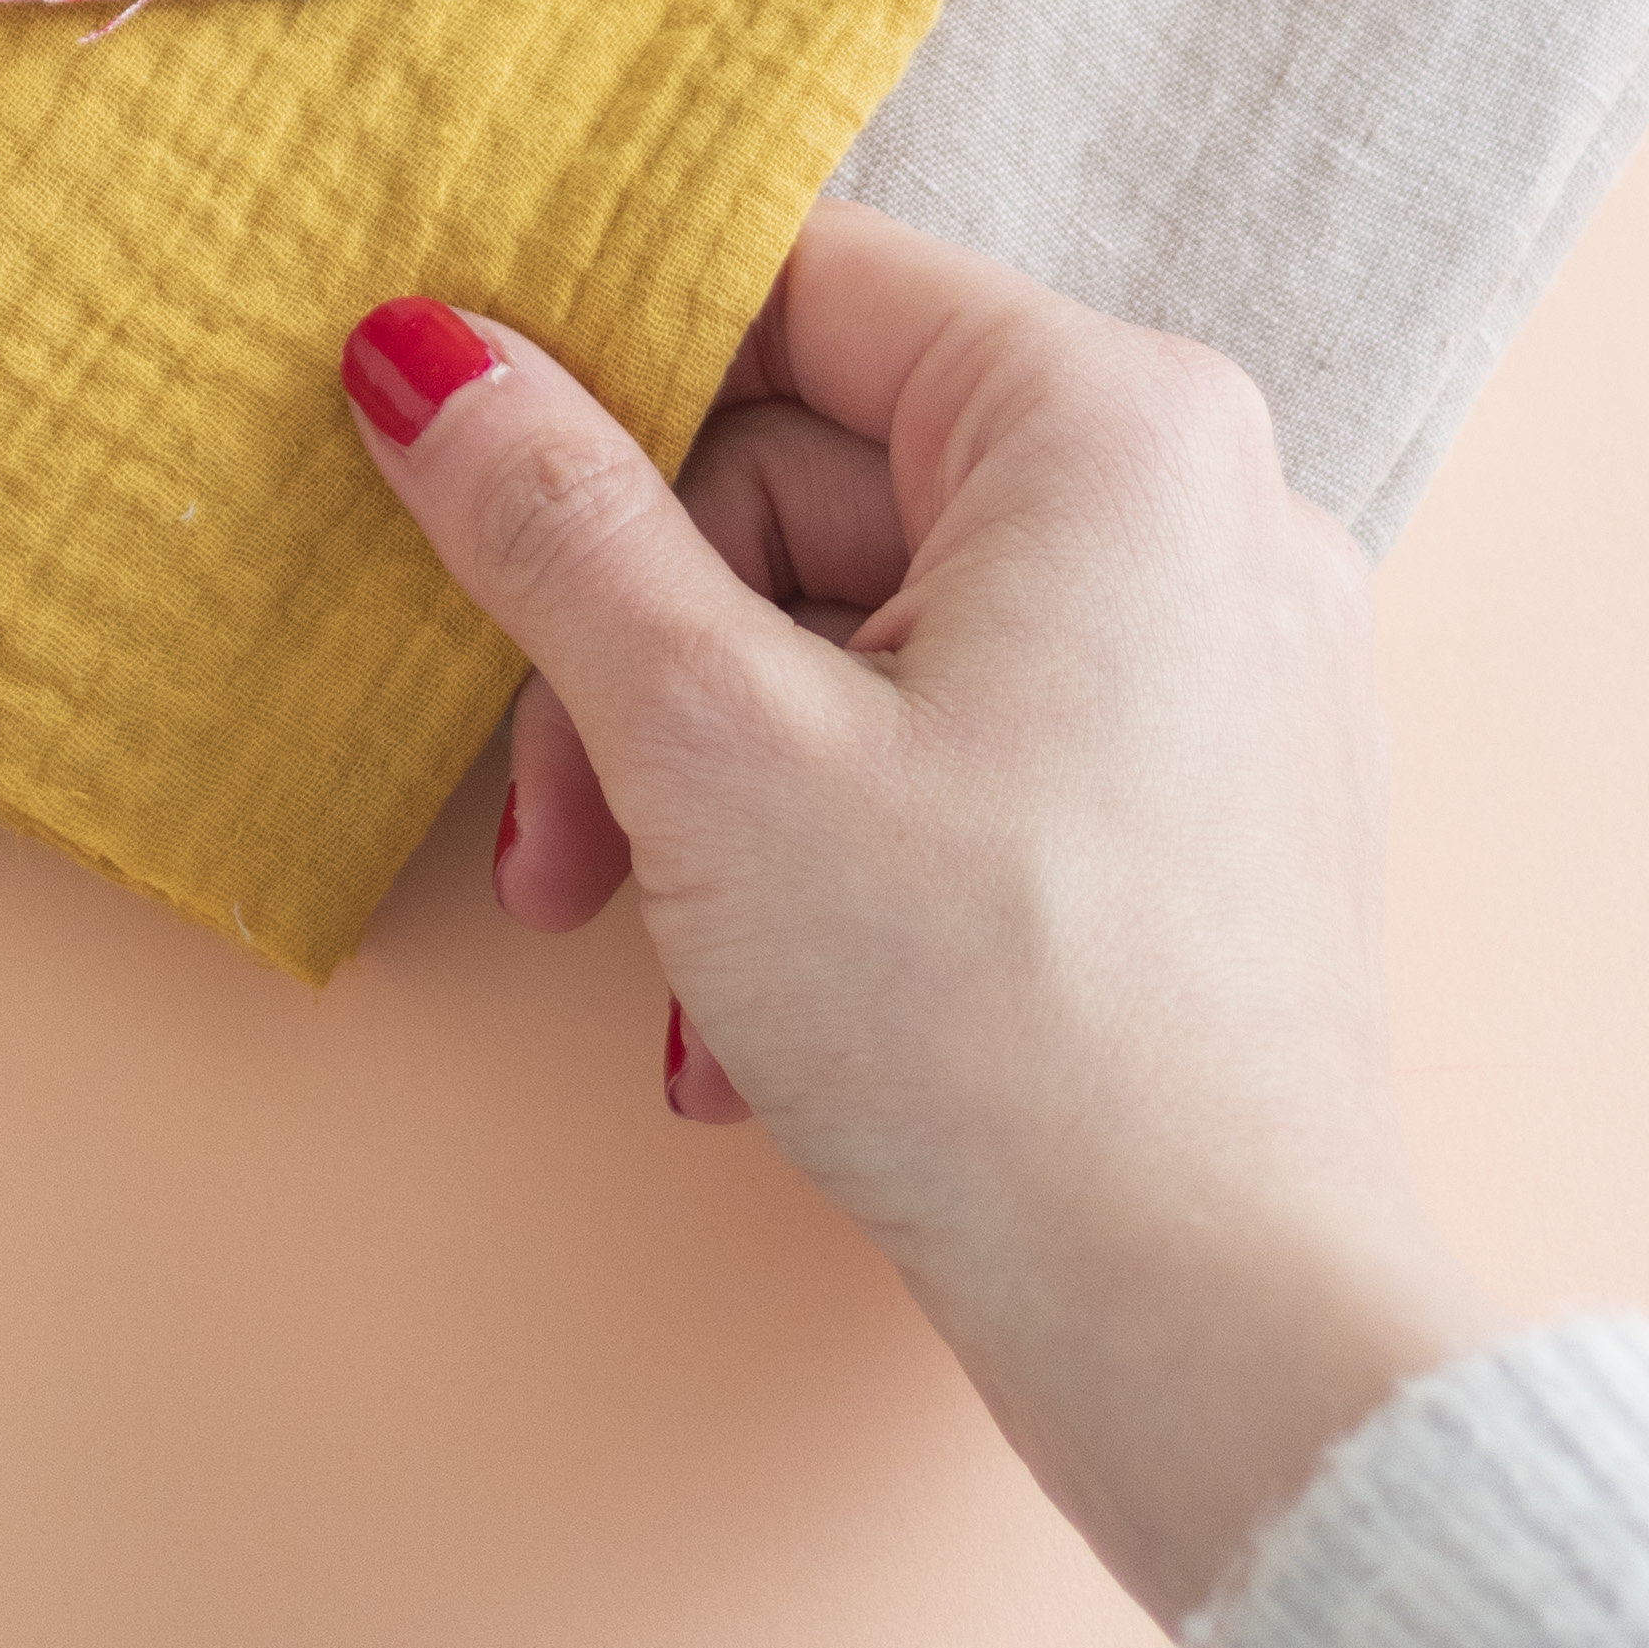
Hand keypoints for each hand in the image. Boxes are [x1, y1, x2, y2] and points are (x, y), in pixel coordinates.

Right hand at [342, 207, 1486, 1628]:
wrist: (1227, 1355)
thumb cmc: (999, 1027)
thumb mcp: (710, 741)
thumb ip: (552, 517)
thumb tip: (420, 349)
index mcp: (1113, 422)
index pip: (798, 292)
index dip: (608, 383)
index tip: (471, 480)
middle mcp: (1200, 504)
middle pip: (817, 491)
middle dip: (640, 667)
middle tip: (548, 839)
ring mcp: (1219, 667)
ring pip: (872, 639)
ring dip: (709, 787)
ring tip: (633, 950)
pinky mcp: (1206, 811)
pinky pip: (965, 749)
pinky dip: (832, 853)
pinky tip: (747, 1024)